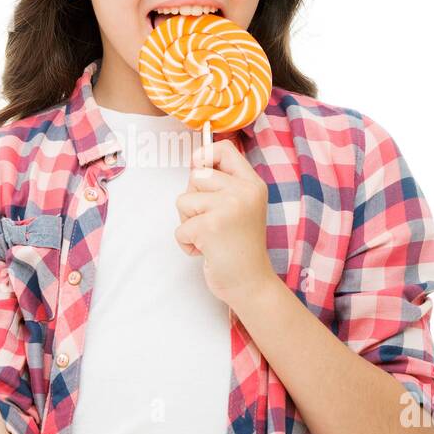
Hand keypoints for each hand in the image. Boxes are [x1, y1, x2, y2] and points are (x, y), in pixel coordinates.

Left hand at [174, 139, 277, 309]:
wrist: (251, 283)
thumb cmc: (240, 246)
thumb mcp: (242, 207)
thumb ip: (223, 184)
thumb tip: (195, 161)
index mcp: (252, 184)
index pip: (223, 149)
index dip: (204, 156)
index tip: (198, 170)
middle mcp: (244, 192)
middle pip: (196, 176)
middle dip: (193, 200)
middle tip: (211, 221)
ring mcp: (228, 208)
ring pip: (184, 201)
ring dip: (188, 223)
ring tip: (210, 237)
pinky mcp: (210, 228)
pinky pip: (180, 228)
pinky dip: (187, 243)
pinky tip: (206, 251)